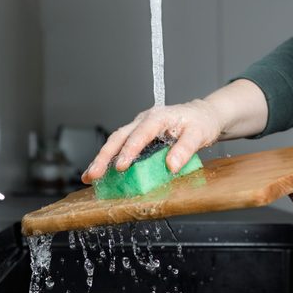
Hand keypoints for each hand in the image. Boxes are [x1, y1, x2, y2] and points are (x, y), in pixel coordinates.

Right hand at [81, 99, 223, 182]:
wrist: (202, 115)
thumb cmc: (201, 123)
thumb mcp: (199, 135)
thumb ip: (185, 149)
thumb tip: (171, 166)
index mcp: (158, 117)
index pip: (140, 133)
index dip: (129, 150)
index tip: (120, 167)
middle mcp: (144, 119)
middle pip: (119, 136)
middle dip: (104, 156)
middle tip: (93, 174)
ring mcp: (139, 126)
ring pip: (116, 141)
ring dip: (102, 158)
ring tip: (89, 176)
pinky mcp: (139, 135)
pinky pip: (121, 145)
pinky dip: (110, 159)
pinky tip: (101, 173)